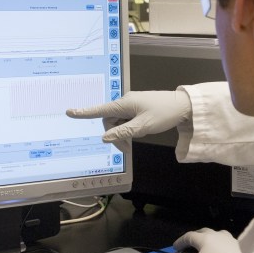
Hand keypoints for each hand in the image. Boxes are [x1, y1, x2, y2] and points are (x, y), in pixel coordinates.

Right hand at [67, 91, 191, 144]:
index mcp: (125, 104)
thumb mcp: (143, 126)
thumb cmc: (164, 113)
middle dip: (114, 135)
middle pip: (109, 121)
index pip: (100, 110)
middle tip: (126, 149)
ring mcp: (132, 105)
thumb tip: (104, 137)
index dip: (84, 112)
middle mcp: (125, 102)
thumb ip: (123, 132)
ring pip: (118, 122)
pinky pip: (126, 120)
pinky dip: (127, 129)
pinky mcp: (137, 109)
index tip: (70, 112)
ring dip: (121, 134)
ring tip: (133, 143)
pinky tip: (136, 134)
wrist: (184, 106)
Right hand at [173, 228, 240, 252]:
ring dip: (208, 240)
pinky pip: (225, 242)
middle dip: (194, 238)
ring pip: (215, 235)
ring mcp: (229, 239)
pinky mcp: (237, 246)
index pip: (189, 236)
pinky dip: (219, 245)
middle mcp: (217, 235)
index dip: (180, 242)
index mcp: (205, 238)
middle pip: (202, 232)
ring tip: (205, 247)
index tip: (176, 247)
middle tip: (189, 245)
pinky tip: (219, 252)